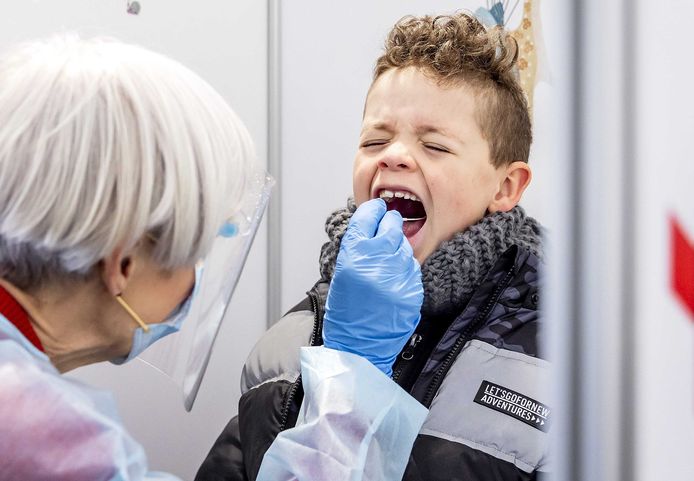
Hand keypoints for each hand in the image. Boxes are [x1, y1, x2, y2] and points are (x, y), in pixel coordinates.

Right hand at [322, 199, 422, 376]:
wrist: (359, 347)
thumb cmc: (345, 314)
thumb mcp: (342, 274)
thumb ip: (358, 248)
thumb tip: (372, 227)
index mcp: (354, 254)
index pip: (368, 216)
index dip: (373, 211)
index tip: (376, 209)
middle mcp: (379, 260)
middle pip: (392, 224)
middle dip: (389, 223)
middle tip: (386, 226)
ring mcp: (399, 274)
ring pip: (404, 245)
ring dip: (397, 247)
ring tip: (387, 262)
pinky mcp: (414, 288)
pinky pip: (412, 267)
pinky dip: (404, 268)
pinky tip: (394, 278)